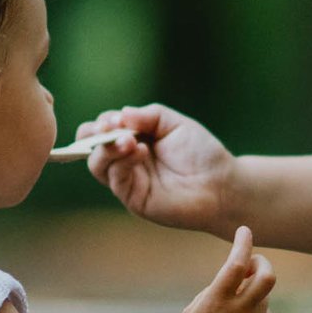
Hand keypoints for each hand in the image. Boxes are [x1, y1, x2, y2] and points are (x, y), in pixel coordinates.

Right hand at [82, 102, 235, 234]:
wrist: (221, 183)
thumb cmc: (200, 152)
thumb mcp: (173, 123)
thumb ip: (147, 115)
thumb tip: (120, 115)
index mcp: (133, 138)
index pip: (103, 128)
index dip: (104, 121)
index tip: (117, 118)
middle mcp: (125, 159)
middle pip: (90, 146)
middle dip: (94, 134)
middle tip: (108, 127)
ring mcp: (128, 179)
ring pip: (97, 164)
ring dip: (107, 148)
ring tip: (128, 140)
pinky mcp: (133, 197)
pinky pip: (115, 179)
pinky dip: (123, 162)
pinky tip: (140, 152)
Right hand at [176, 225, 275, 312]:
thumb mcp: (195, 310)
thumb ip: (217, 289)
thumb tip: (242, 272)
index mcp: (217, 301)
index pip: (237, 264)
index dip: (243, 243)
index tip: (244, 231)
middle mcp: (240, 311)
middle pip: (266, 276)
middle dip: (262, 263)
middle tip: (254, 263)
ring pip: (263, 295)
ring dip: (253, 292)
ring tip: (234, 309)